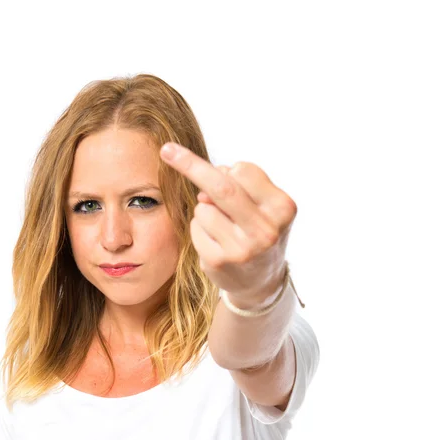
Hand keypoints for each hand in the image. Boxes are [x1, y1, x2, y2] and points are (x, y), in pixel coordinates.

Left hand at [159, 142, 297, 306]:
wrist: (260, 281)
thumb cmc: (258, 231)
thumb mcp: (262, 206)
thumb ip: (239, 187)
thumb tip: (205, 187)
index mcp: (282, 208)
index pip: (244, 171)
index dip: (228, 169)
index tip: (207, 161)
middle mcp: (266, 229)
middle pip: (221, 186)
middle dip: (190, 164)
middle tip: (166, 150)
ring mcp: (242, 248)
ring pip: (203, 207)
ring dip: (205, 209)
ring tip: (224, 227)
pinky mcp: (218, 261)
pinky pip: (195, 226)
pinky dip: (200, 228)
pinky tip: (216, 242)